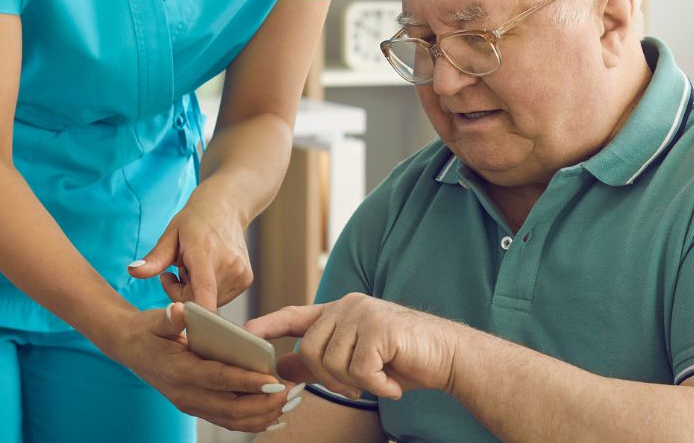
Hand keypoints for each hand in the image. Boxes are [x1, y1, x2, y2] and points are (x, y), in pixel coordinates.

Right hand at [95, 303, 297, 431]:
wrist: (130, 348)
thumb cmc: (148, 331)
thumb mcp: (156, 320)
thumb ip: (170, 318)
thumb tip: (180, 311)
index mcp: (179, 371)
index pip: (218, 379)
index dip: (246, 381)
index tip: (273, 381)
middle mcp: (186, 395)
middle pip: (231, 408)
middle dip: (264, 403)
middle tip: (291, 393)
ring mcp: (192, 405)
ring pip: (233, 420)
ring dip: (263, 415)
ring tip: (289, 402)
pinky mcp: (198, 408)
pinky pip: (229, 421)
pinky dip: (253, 422)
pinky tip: (275, 416)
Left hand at [127, 185, 253, 308]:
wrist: (224, 208)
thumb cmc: (194, 222)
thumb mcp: (169, 236)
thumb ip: (154, 259)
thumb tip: (132, 271)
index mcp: (205, 254)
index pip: (204, 293)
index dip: (194, 313)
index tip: (182, 319)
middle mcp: (228, 266)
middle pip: (197, 301)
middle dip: (182, 293)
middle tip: (178, 271)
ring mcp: (241, 274)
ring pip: (208, 302)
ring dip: (196, 291)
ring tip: (195, 267)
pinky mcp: (246, 280)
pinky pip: (220, 298)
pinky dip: (209, 290)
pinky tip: (208, 270)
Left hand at [244, 293, 467, 399]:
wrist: (449, 357)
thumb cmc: (405, 360)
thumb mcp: (356, 363)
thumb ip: (319, 361)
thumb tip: (282, 364)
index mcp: (340, 311)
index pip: (295, 315)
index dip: (268, 325)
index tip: (244, 333)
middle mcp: (349, 305)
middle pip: (310, 349)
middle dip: (330, 379)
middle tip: (358, 389)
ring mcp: (364, 313)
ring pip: (332, 362)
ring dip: (356, 383)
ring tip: (381, 381)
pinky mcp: (379, 327)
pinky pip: (358, 369)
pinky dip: (375, 385)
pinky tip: (393, 382)